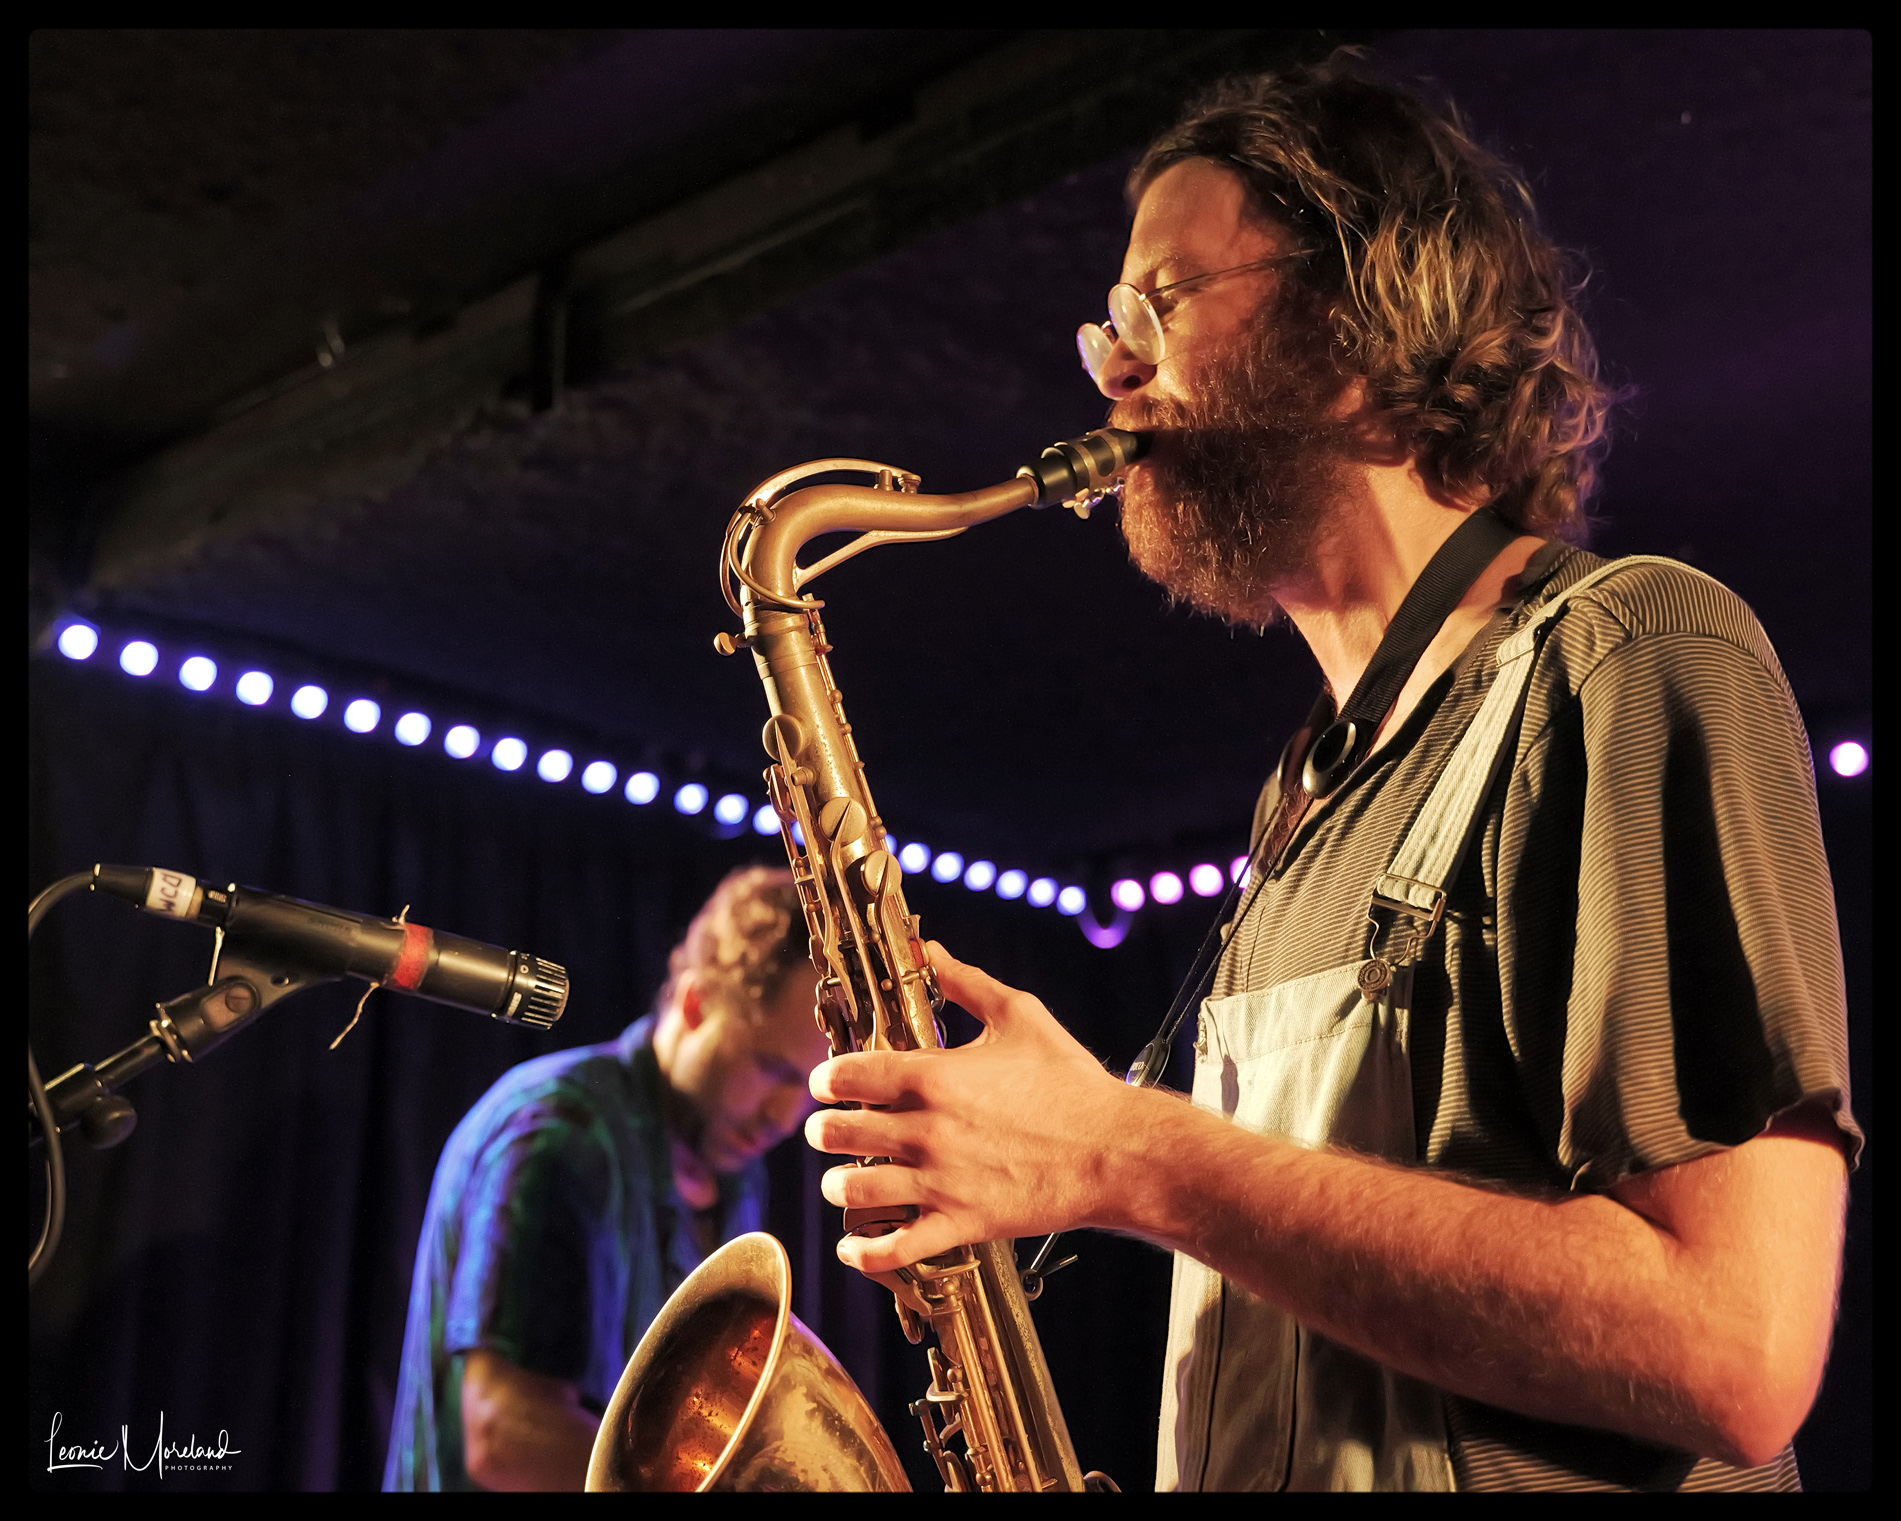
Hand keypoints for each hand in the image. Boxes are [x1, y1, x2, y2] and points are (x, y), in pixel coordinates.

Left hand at [804, 942, 1130, 1273]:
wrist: (1114, 1150)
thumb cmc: (1071, 1080)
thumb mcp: (1019, 1014)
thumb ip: (965, 982)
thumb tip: (927, 949)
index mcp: (933, 1076)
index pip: (846, 1075)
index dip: (826, 1078)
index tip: (827, 1083)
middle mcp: (927, 1129)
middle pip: (838, 1131)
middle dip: (824, 1129)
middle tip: (828, 1129)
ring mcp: (940, 1181)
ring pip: (853, 1189)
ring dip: (838, 1184)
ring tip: (843, 1179)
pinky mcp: (960, 1224)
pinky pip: (892, 1250)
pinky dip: (863, 1252)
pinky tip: (855, 1244)